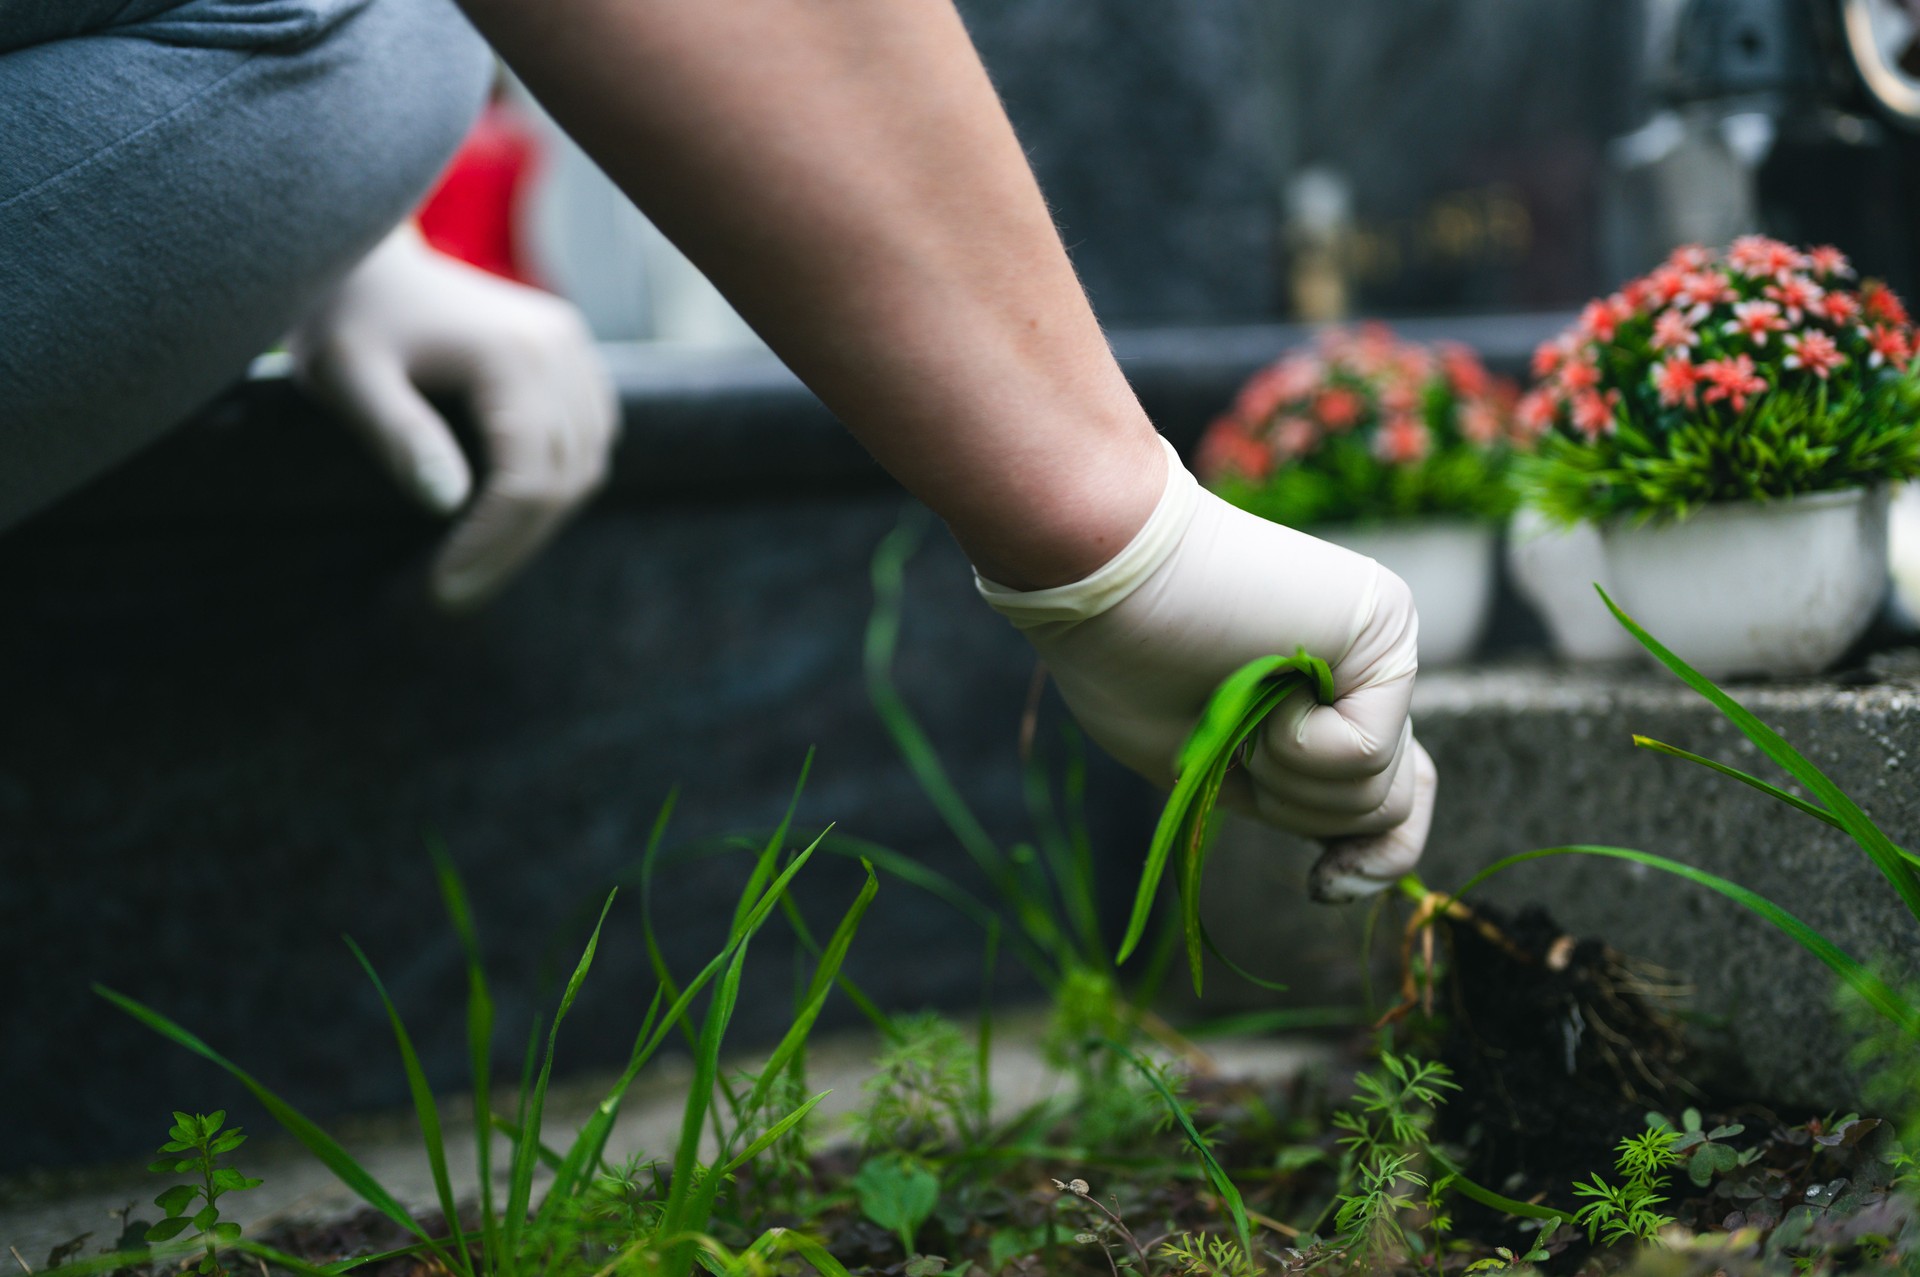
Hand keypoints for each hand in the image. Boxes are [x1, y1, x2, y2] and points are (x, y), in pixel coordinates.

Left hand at [291, 225, 617, 609]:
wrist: (367, 252)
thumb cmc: (347, 315)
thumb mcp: (347, 375)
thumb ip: (398, 434)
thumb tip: (447, 504)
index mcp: (512, 355)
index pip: (526, 480)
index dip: (490, 545)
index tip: (440, 589)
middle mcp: (560, 349)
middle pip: (564, 479)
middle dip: (513, 547)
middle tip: (455, 594)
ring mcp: (574, 348)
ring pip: (587, 464)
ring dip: (541, 522)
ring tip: (479, 561)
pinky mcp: (572, 352)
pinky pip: (591, 436)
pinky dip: (560, 482)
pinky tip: (510, 512)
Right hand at [978, 439, 1434, 900]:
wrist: (1102, 580)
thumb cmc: (1127, 666)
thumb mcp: (1215, 772)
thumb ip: (1294, 803)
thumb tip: (1364, 868)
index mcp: (1328, 709)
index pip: (1392, 805)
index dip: (1374, 861)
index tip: (1321, 885)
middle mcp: (1369, 675)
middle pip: (1386, 808)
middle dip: (1302, 807)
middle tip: (1238, 740)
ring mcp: (1384, 647)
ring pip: (1381, 792)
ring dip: (1288, 775)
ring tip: (1239, 698)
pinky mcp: (1386, 622)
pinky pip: (1365, 751)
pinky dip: (1296, 744)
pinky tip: (1260, 680)